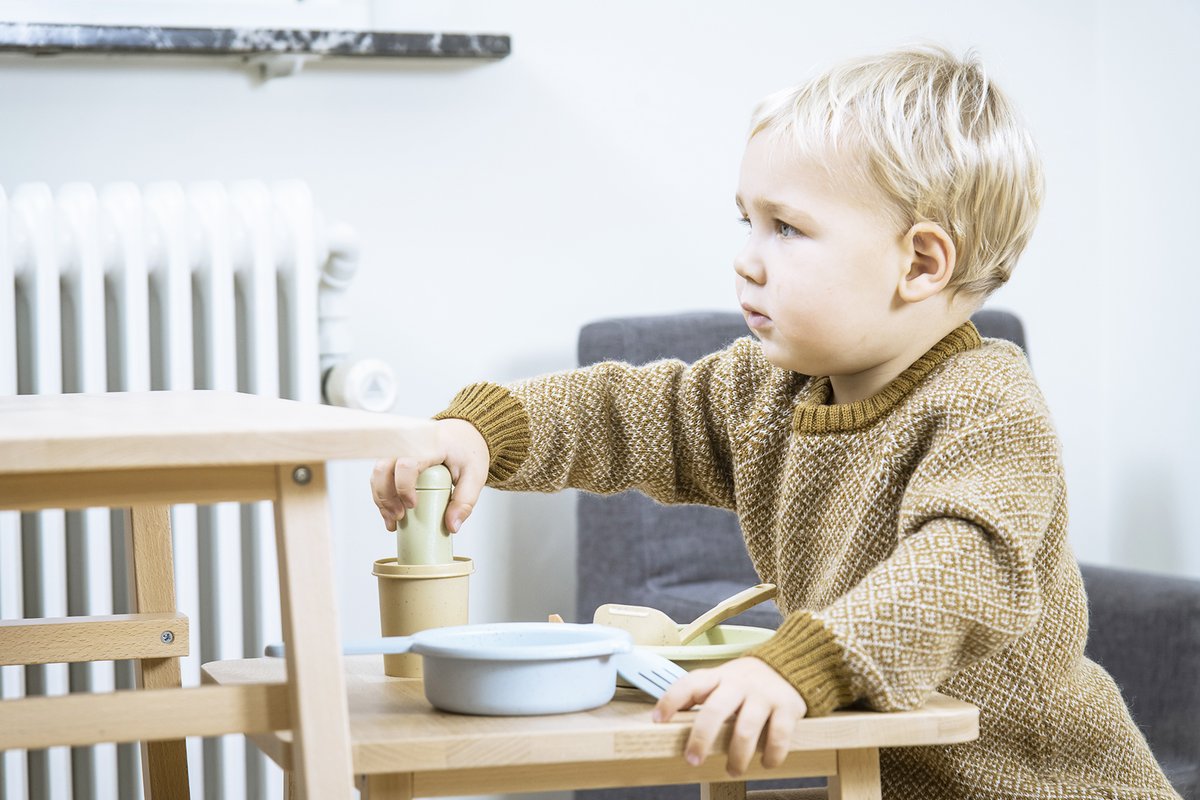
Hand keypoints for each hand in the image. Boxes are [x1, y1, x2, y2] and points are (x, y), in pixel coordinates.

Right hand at [370, 418, 489, 532]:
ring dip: (381, 498)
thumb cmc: (468, 450)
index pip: (407, 464)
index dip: (404, 487)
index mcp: (430, 444)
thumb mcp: (475, 475)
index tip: (411, 505)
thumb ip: (465, 501)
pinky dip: (381, 494)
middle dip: (386, 497)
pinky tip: (389, 511)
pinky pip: (380, 474)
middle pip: (384, 468)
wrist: (464, 433)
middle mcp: (409, 442)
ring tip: (393, 519)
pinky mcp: (394, 455)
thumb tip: (452, 526)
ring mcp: (399, 448)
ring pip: (377, 472)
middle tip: (399, 517)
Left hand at [653, 657, 807, 776]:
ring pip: (746, 729)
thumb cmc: (746, 682)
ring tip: (733, 770)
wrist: (787, 667)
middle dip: (701, 738)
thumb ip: (699, 696)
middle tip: (693, 760)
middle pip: (715, 710)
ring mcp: (764, 695)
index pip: (689, 684)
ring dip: (737, 756)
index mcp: (718, 677)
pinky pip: (778, 736)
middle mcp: (739, 684)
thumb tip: (667, 718)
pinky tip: (766, 762)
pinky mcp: (787, 708)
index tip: (659, 719)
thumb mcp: (720, 681)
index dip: (671, 700)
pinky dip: (771, 755)